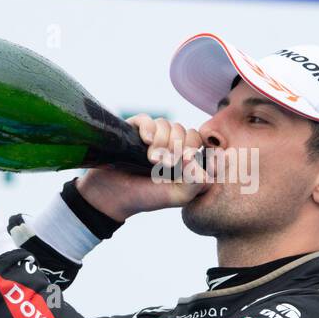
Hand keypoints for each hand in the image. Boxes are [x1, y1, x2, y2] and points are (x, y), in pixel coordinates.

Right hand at [76, 114, 207, 220]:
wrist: (111, 197)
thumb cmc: (146, 197)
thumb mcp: (178, 196)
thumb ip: (199, 182)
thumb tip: (206, 158)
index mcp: (182, 157)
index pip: (198, 139)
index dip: (193, 147)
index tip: (186, 160)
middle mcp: (168, 144)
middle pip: (184, 130)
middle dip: (176, 148)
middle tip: (166, 165)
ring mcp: (151, 136)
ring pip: (166, 124)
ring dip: (161, 143)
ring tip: (151, 161)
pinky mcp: (132, 130)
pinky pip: (146, 120)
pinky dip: (148, 129)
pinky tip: (145, 141)